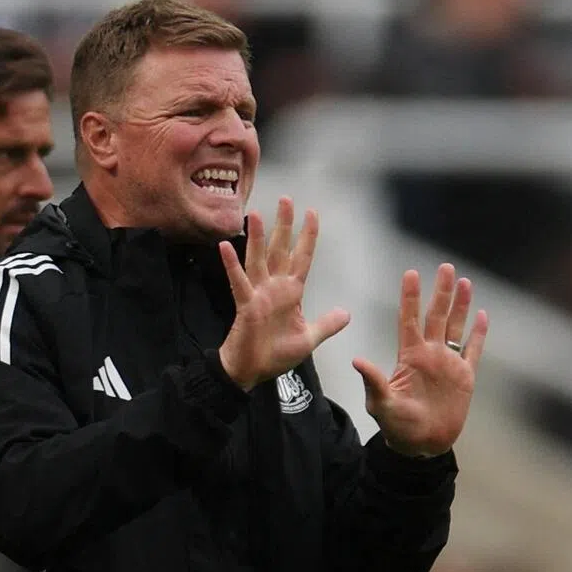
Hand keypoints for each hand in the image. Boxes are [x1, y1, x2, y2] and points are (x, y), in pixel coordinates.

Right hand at [218, 197, 350, 391]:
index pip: (302, 257)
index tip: (312, 212)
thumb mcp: (309, 338)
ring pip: (259, 259)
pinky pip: (238, 281)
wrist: (252, 371)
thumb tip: (346, 313)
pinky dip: (231, 264)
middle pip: (280, 250)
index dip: (308, 236)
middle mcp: (274, 287)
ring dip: (258, 238)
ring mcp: (258, 294)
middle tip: (287, 200)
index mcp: (291, 292)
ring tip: (257, 214)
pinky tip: (225, 246)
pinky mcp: (246, 305)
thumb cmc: (275, 354)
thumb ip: (327, 324)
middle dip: (284, 225)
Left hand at [353, 264, 488, 456]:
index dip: (410, 297)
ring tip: (464, 281)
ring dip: (461, 305)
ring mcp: (447, 363)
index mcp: (409, 356)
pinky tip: (483, 315)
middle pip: (436, 316)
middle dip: (440, 292)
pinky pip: (473, 350)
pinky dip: (479, 334)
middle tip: (445, 267)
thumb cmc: (397, 426)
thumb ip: (374, 381)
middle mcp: (429, 354)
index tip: (411, 273)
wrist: (421, 444)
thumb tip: (356, 359)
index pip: (409, 319)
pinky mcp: (464, 377)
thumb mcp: (382, 404)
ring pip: (456, 327)